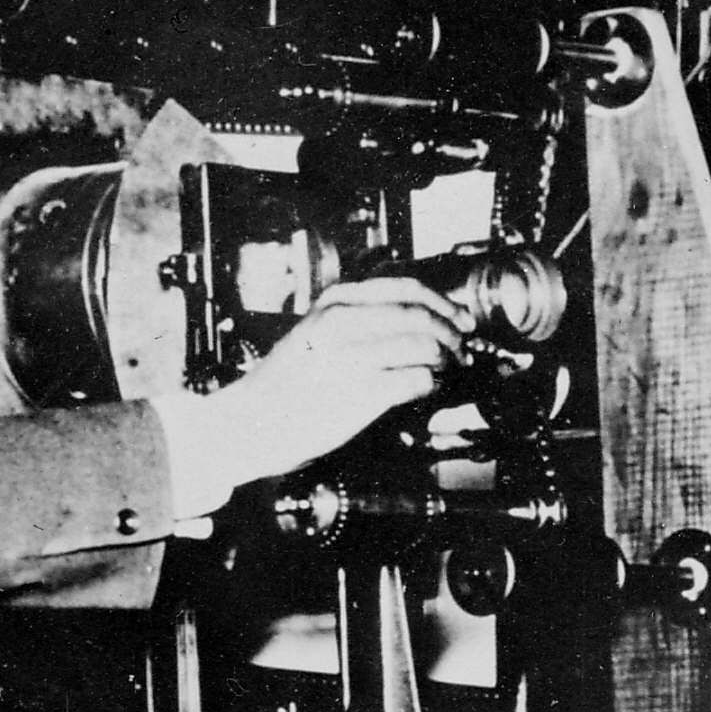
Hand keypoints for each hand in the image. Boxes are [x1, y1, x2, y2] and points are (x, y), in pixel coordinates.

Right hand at [175, 276, 465, 505]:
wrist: (250, 422)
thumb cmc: (284, 384)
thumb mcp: (315, 331)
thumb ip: (357, 319)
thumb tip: (417, 319)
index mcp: (334, 304)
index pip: (405, 289)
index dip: (442, 302)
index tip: (458, 316)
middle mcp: (345, 324)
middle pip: (421, 316)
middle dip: (451, 333)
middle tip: (460, 348)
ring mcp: (353, 358)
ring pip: (425, 346)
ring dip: (444, 359)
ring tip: (442, 370)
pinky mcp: (362, 393)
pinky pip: (416, 380)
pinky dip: (430, 384)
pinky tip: (424, 388)